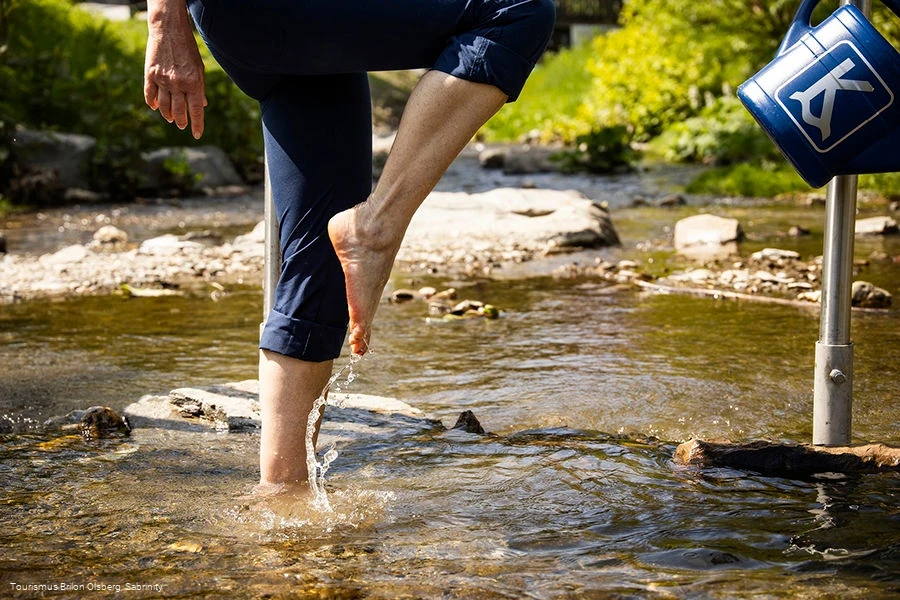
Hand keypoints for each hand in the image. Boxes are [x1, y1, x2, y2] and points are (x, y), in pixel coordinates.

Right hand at [144, 4, 206, 138]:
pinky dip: (152, 103)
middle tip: (181, 125)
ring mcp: (163, 80)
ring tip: (170, 118)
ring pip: (163, 106)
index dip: (197, 125)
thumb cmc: (188, 50)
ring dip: (167, 115)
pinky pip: (149, 95)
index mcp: (194, 83)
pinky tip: (154, 107)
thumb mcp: (199, 69)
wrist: (169, 31)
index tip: (197, 135)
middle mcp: (178, 84)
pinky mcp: (150, 75)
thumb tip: (203, 105)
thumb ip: (200, 88)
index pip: (196, 111)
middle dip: (181, 121)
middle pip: (179, 111)